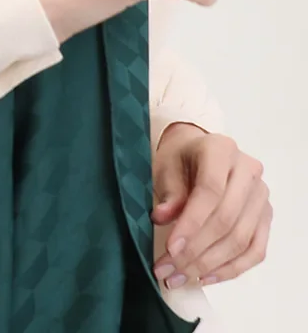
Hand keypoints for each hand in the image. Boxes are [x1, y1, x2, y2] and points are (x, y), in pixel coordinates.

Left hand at [151, 123, 271, 287]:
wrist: (198, 152)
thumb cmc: (180, 159)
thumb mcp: (166, 167)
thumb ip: (169, 193)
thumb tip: (161, 218)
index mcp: (221, 149)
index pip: (211, 190)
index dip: (191, 223)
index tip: (170, 248)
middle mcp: (248, 170)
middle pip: (226, 219)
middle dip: (195, 251)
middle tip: (168, 270)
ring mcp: (261, 195)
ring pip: (240, 239)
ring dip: (209, 265)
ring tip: (179, 277)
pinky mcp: (266, 217)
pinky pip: (254, 251)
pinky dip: (230, 269)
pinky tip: (205, 277)